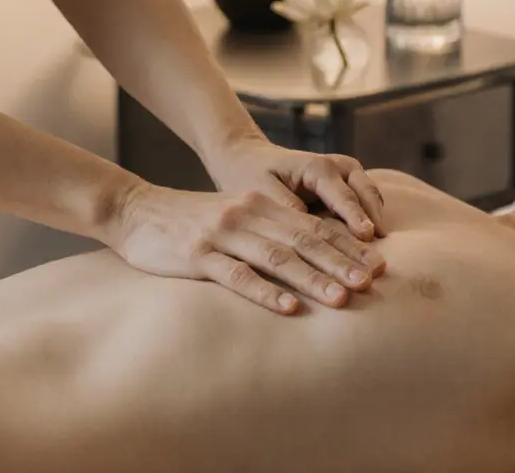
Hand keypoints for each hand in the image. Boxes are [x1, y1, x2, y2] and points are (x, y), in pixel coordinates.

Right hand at [105, 183, 386, 314]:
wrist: (136, 211)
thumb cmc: (190, 223)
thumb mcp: (234, 219)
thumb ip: (269, 232)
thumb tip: (313, 257)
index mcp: (260, 206)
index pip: (313, 227)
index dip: (347, 246)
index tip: (379, 265)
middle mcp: (247, 216)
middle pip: (303, 240)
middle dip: (341, 262)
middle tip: (372, 283)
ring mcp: (222, 235)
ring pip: (277, 257)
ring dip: (312, 278)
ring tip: (342, 299)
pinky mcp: (198, 256)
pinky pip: (237, 275)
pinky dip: (264, 291)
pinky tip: (288, 307)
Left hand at [205, 136, 386, 239]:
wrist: (247, 158)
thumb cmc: (250, 175)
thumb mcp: (260, 190)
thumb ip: (285, 206)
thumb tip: (309, 231)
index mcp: (316, 166)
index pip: (342, 195)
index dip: (356, 218)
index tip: (367, 237)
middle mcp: (337, 166)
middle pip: (365, 193)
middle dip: (375, 221)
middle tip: (379, 253)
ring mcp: (345, 174)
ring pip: (371, 196)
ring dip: (377, 222)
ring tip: (379, 255)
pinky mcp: (346, 185)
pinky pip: (365, 202)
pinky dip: (370, 221)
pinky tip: (369, 248)